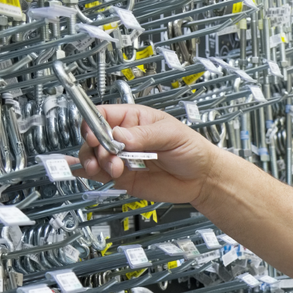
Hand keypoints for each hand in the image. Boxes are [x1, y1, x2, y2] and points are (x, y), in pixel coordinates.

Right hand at [73, 104, 220, 206]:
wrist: (202, 178)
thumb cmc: (191, 149)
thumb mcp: (171, 135)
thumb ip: (145, 135)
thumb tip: (120, 135)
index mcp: (133, 119)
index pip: (102, 115)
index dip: (93, 123)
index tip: (94, 135)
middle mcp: (123, 138)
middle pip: (93, 137)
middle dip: (96, 148)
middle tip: (111, 157)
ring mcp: (121, 158)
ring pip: (93, 157)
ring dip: (95, 163)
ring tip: (114, 169)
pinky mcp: (123, 178)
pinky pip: (100, 175)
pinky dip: (90, 175)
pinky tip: (90, 174)